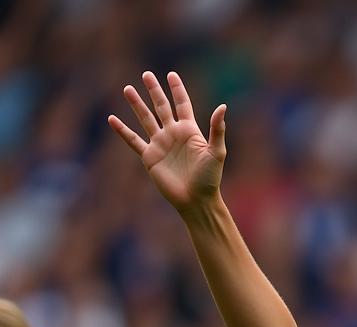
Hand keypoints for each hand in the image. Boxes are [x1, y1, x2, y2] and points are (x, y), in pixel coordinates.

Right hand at [109, 71, 226, 212]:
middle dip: (154, 91)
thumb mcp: (216, 152)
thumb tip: (222, 106)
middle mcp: (173, 134)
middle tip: (146, 74)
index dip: (177, 90)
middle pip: (162, 107)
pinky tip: (112, 120)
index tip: (171, 75)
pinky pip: (133, 141)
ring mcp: (160, 145)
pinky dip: (122, 131)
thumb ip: (217, 129)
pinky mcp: (150, 157)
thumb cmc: (209, 178)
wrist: (196, 200)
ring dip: (137, 105)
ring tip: (127, 89)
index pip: (182, 105)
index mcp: (189, 131)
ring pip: (146, 119)